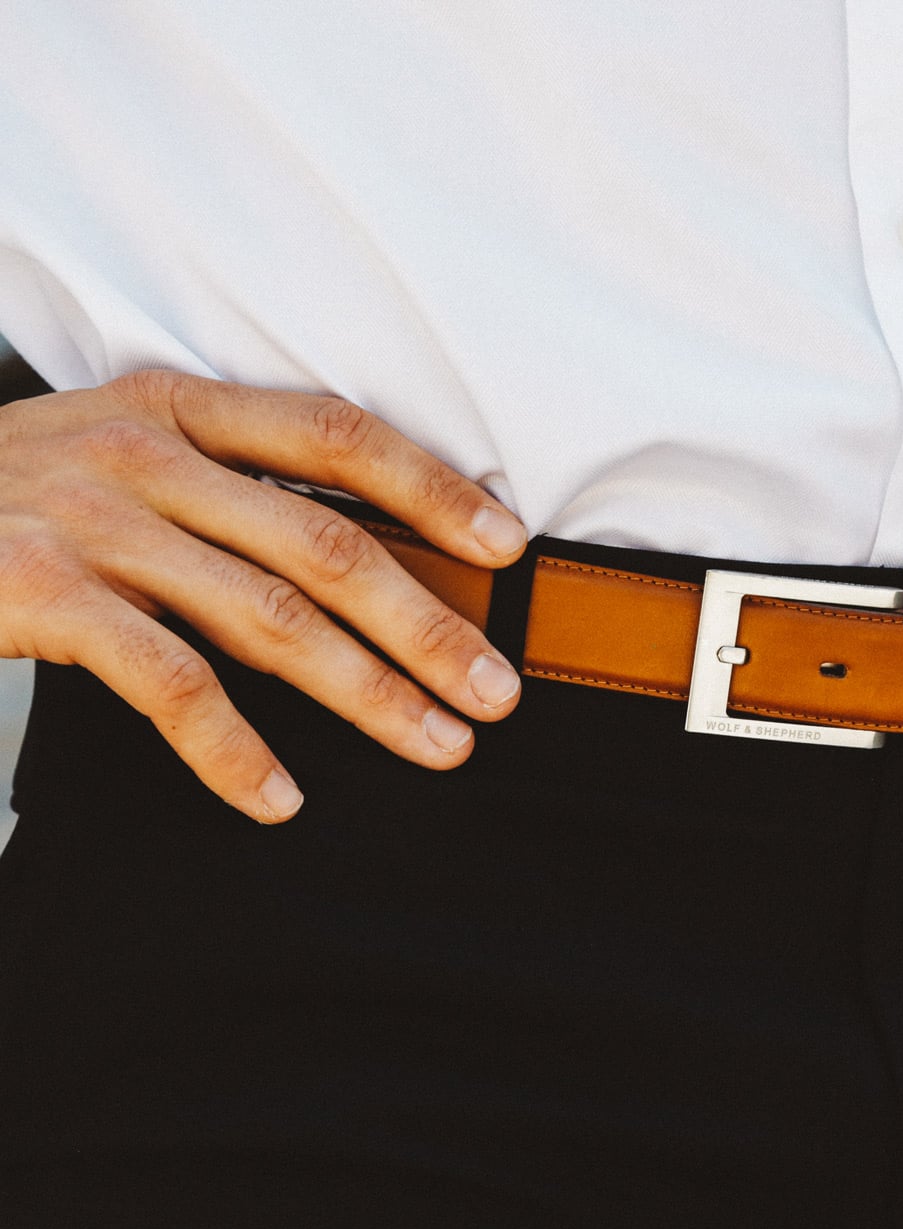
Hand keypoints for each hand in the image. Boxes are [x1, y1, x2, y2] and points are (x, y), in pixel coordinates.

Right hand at [0, 370, 527, 822]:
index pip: (336, 436)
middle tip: (498, 689)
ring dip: (368, 693)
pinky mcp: (39, 592)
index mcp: (179, 408)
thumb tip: (367, 569)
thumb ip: (228, 495)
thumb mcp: (120, 456)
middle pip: (326, 544)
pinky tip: (281, 800)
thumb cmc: (17, 497)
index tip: (508, 548)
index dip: (432, 488)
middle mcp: (143, 451)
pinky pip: (166, 684)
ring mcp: (91, 521)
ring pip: (267, 618)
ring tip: (440, 745)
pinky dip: (232, 750)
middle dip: (427, 624)